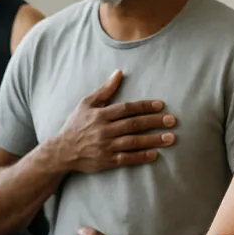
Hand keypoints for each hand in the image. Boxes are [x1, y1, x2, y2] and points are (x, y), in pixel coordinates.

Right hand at [49, 70, 176, 173]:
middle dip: (154, 122)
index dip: (144, 106)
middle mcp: (104, 130)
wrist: (61, 151)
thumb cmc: (76, 125)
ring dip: (153, 140)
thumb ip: (104, 90)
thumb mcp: (86, 104)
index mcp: (100, 115)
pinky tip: (155, 154)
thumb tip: (119, 72)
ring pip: (133, 142)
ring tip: (170, 138)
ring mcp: (105, 147)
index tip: (161, 105)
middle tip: (172, 120)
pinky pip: (126, 159)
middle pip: (133, 124)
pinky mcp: (106, 161)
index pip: (126, 108)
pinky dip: (140, 157)